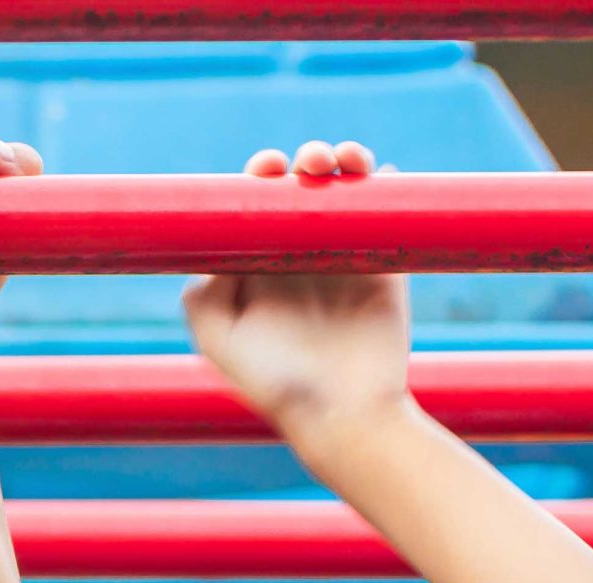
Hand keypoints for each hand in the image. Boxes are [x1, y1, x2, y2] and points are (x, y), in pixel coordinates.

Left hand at [183, 140, 412, 446]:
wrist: (342, 413)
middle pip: (304, 188)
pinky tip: (381, 174)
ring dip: (346, 162)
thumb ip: (202, 294)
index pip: (260, 205)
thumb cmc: (274, 383)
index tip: (267, 169)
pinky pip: (390, 212)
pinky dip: (389, 183)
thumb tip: (214, 245)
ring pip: (347, 191)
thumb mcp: (219, 342)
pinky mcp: (387, 268)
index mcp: (261, 268)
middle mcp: (302, 258)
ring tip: (346, 161)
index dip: (261, 177)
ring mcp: (347, 259)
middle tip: (311, 163)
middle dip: (305, 161)